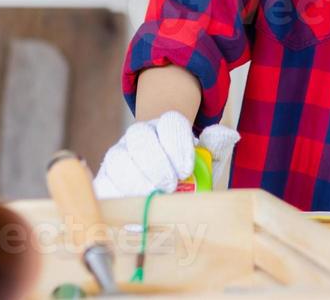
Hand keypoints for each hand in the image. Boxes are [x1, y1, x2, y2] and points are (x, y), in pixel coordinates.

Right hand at [92, 110, 239, 198]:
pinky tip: (130, 207)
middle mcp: (138, 136)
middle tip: (169, 184)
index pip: (170, 122)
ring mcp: (119, 156)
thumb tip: (226, 134)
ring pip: (117, 157)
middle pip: (139, 135)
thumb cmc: (184, 173)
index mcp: (165, 127)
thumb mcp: (204, 160)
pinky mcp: (105, 179)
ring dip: (135, 178)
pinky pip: (103, 181)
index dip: (177, 142)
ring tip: (150, 196)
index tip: (186, 168)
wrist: (158, 186)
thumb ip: (215, 147)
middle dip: (155, 160)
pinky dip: (115, 194)